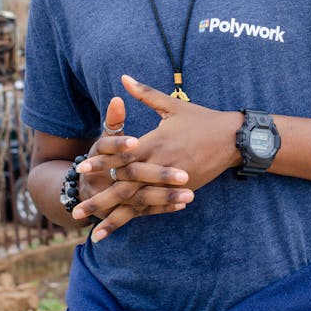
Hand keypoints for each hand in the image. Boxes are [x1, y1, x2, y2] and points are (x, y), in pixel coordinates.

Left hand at [72, 75, 239, 239]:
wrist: (234, 139)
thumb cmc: (202, 119)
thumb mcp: (172, 105)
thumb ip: (145, 94)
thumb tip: (123, 78)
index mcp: (155, 142)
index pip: (123, 155)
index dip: (102, 161)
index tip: (82, 168)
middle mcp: (161, 164)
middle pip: (125, 185)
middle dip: (100, 198)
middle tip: (77, 210)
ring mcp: (171, 181)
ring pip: (138, 202)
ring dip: (115, 217)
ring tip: (94, 232)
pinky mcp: (182, 191)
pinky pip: (156, 207)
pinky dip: (139, 218)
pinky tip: (126, 228)